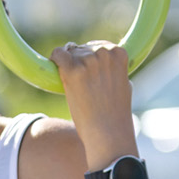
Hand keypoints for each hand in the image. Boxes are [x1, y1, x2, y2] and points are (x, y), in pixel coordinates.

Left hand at [50, 40, 138, 166]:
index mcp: (119, 53)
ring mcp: (88, 61)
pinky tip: (55, 68)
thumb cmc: (116, 113)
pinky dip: (55, 59)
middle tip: (83, 85)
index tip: (90, 73)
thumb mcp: (123, 85)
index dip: (92, 59)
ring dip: (69, 66)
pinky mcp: (72, 70)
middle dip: (80, 63)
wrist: (108, 132)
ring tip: (76, 88)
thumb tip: (104, 61)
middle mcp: (104, 53)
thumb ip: (115, 69)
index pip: (100, 45)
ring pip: (70, 53)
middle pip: (83, 49)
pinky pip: (58, 54)